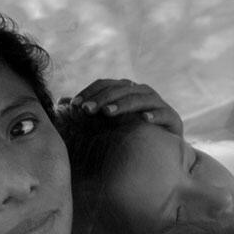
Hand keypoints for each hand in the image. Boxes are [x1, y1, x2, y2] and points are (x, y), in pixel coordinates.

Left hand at [67, 78, 183, 135]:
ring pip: (140, 98)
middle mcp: (142, 92)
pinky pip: (164, 113)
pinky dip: (155, 115)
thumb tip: (61, 101)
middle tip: (87, 110)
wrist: (161, 150)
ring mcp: (158, 104)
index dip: (90, 92)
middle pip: (121, 88)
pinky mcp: (172, 118)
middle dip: (102, 98)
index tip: (75, 105)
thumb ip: (87, 110)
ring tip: (108, 113)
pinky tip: (144, 120)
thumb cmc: (128, 132)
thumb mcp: (105, 121)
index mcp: (125, 90)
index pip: (105, 84)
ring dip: (123, 104)